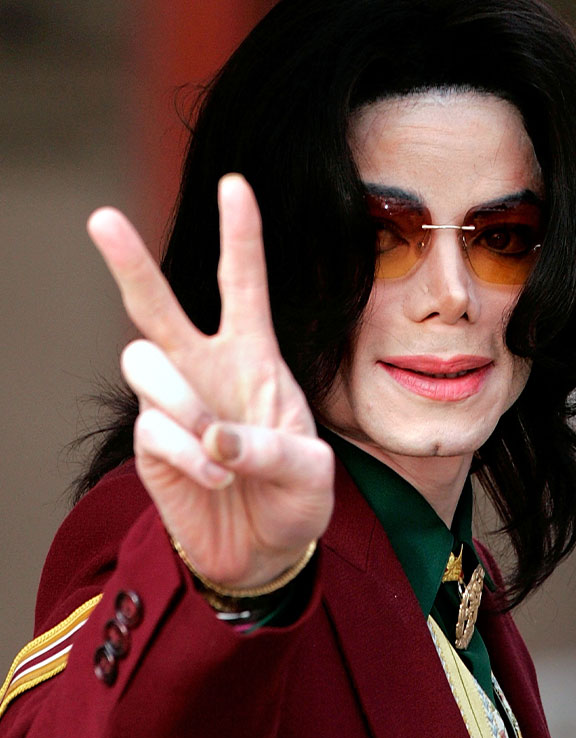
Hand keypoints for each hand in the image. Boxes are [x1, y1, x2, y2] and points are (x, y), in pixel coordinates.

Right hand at [87, 175, 333, 589]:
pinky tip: (215, 478)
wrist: (264, 552)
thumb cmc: (296, 499)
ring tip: (219, 450)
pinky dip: (188, 454)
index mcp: (256, 359)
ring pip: (142, 360)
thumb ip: (273, 449)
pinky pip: (152, 427)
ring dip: (183, 401)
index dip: (240, 236)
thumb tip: (214, 436)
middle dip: (130, 263)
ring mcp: (174, 405)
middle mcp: (207, 370)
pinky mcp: (151, 444)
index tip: (233, 185)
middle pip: (157, 306)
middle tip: (102, 218)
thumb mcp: (311, 474)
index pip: (242, 286)